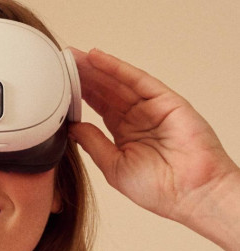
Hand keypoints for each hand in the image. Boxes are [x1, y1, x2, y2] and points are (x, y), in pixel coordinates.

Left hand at [69, 48, 239, 228]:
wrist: (191, 194)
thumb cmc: (159, 189)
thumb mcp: (113, 166)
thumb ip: (93, 143)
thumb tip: (71, 127)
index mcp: (124, 133)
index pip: (97, 107)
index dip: (78, 94)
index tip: (59, 83)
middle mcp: (137, 117)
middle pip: (105, 90)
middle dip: (83, 76)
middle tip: (61, 62)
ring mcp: (151, 107)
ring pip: (118, 82)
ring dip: (95, 68)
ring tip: (72, 56)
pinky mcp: (166, 101)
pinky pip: (137, 80)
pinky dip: (116, 68)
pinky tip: (96, 59)